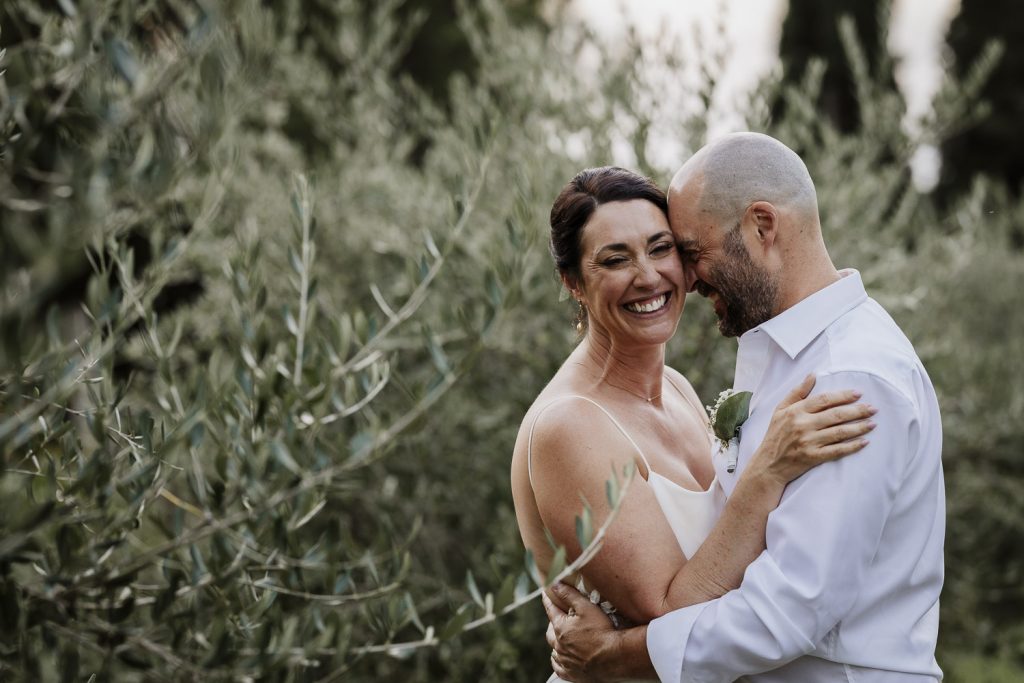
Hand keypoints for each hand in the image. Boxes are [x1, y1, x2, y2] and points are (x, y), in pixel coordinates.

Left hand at [542, 583, 617, 681]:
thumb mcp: (586, 607)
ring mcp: (565, 661)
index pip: (551, 610)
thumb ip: (569, 595)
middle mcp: (559, 645)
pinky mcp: (572, 674)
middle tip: (557, 618)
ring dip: (555, 643)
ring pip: (554, 650)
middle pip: (550, 632)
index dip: (548, 601)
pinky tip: (560, 658)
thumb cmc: (601, 631)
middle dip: (552, 623)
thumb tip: (555, 585)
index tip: (545, 594)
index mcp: (560, 628)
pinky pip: (559, 668)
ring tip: (560, 638)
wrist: (613, 658)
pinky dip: (558, 661)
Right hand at [747, 374, 876, 485]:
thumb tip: (813, 375)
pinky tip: (864, 442)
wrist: (768, 464)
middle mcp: (803, 425)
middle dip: (857, 411)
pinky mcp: (813, 457)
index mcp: (796, 411)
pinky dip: (852, 446)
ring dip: (859, 427)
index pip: (824, 400)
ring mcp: (809, 442)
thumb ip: (797, 392)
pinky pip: (837, 451)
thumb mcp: (780, 409)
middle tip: (873, 409)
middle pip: (835, 415)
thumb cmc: (775, 434)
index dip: (843, 396)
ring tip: (873, 423)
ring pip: (839, 432)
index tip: (858, 394)